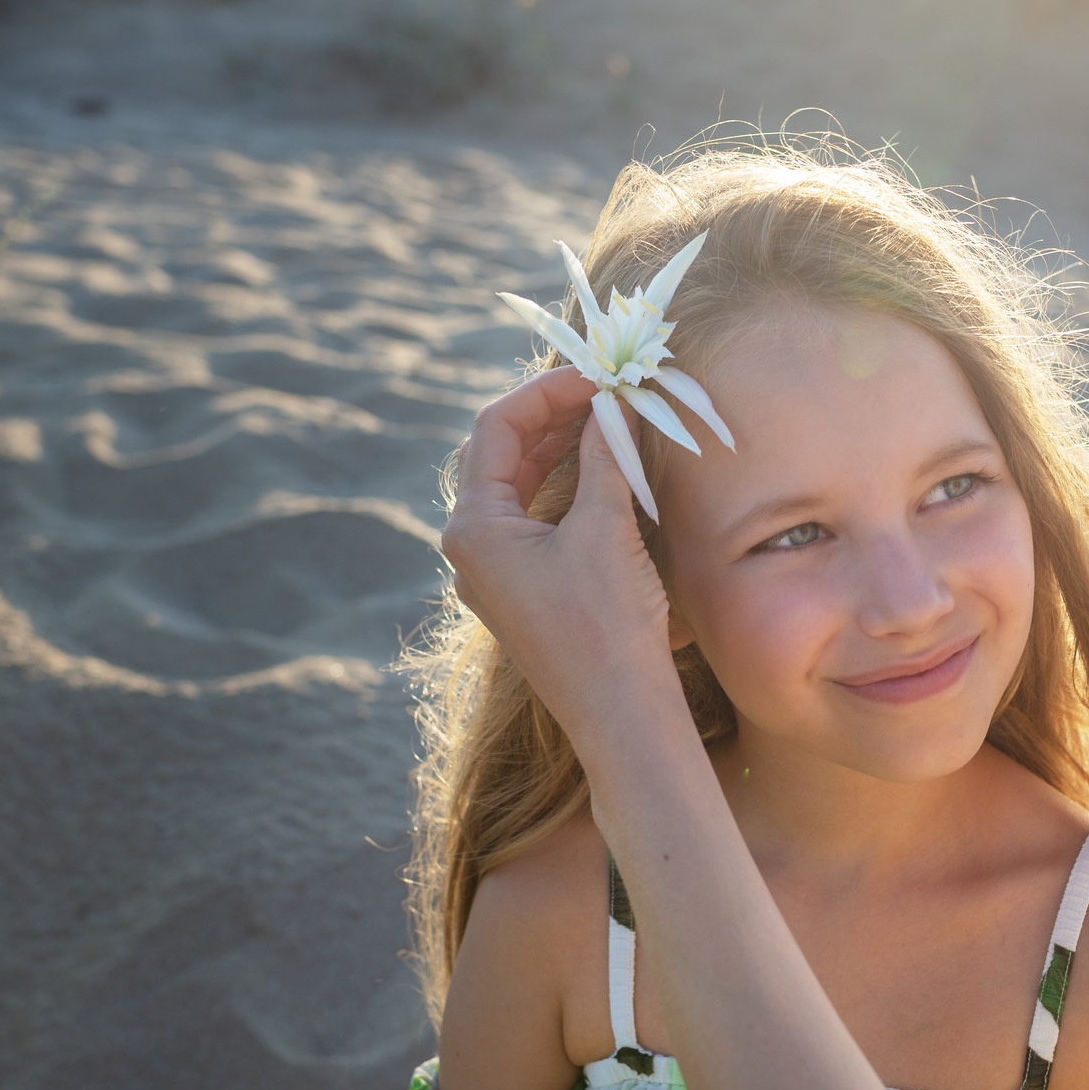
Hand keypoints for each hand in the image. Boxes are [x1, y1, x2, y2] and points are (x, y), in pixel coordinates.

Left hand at [439, 366, 683, 749]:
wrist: (619, 713)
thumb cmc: (608, 623)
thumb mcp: (606, 527)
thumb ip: (604, 455)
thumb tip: (613, 402)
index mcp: (473, 527)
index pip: (494, 428)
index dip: (545, 392)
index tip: (596, 376)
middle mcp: (469, 547)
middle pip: (497, 453)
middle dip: (548, 415)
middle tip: (603, 391)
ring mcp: (490, 572)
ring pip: (513, 486)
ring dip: (554, 447)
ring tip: (603, 418)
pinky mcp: (518, 591)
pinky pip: (527, 519)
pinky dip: (558, 485)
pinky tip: (596, 470)